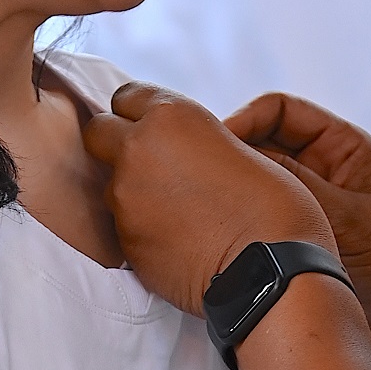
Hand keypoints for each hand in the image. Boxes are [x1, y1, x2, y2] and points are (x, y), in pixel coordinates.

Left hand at [83, 83, 331, 315]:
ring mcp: (126, 198)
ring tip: (176, 211)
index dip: (141, 113)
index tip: (156, 130)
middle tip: (150, 164)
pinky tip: (177, 239)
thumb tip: (174, 146)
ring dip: (132, 191)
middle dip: (116, 142)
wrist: (270, 273)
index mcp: (171, 117)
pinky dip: (142, 228)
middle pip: (98, 132)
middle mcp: (139, 150)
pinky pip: (123, 226)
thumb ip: (192, 137)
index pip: (127, 96)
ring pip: (110, 184)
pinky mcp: (125, 241)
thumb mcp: (239, 145)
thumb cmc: (272, 209)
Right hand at [226, 95, 370, 369]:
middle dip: (236, 161)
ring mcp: (308, 206)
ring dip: (239, 198)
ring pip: (258, 188)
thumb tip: (242, 159)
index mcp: (341, 146)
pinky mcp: (297, 241)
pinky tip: (225, 243)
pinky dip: (242, 228)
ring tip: (212, 215)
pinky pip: (261, 223)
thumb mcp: (350, 217)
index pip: (279, 111)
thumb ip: (298, 185)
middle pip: (262, 147)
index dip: (246, 121)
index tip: (221, 147)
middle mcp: (321, 171)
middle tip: (207, 184)